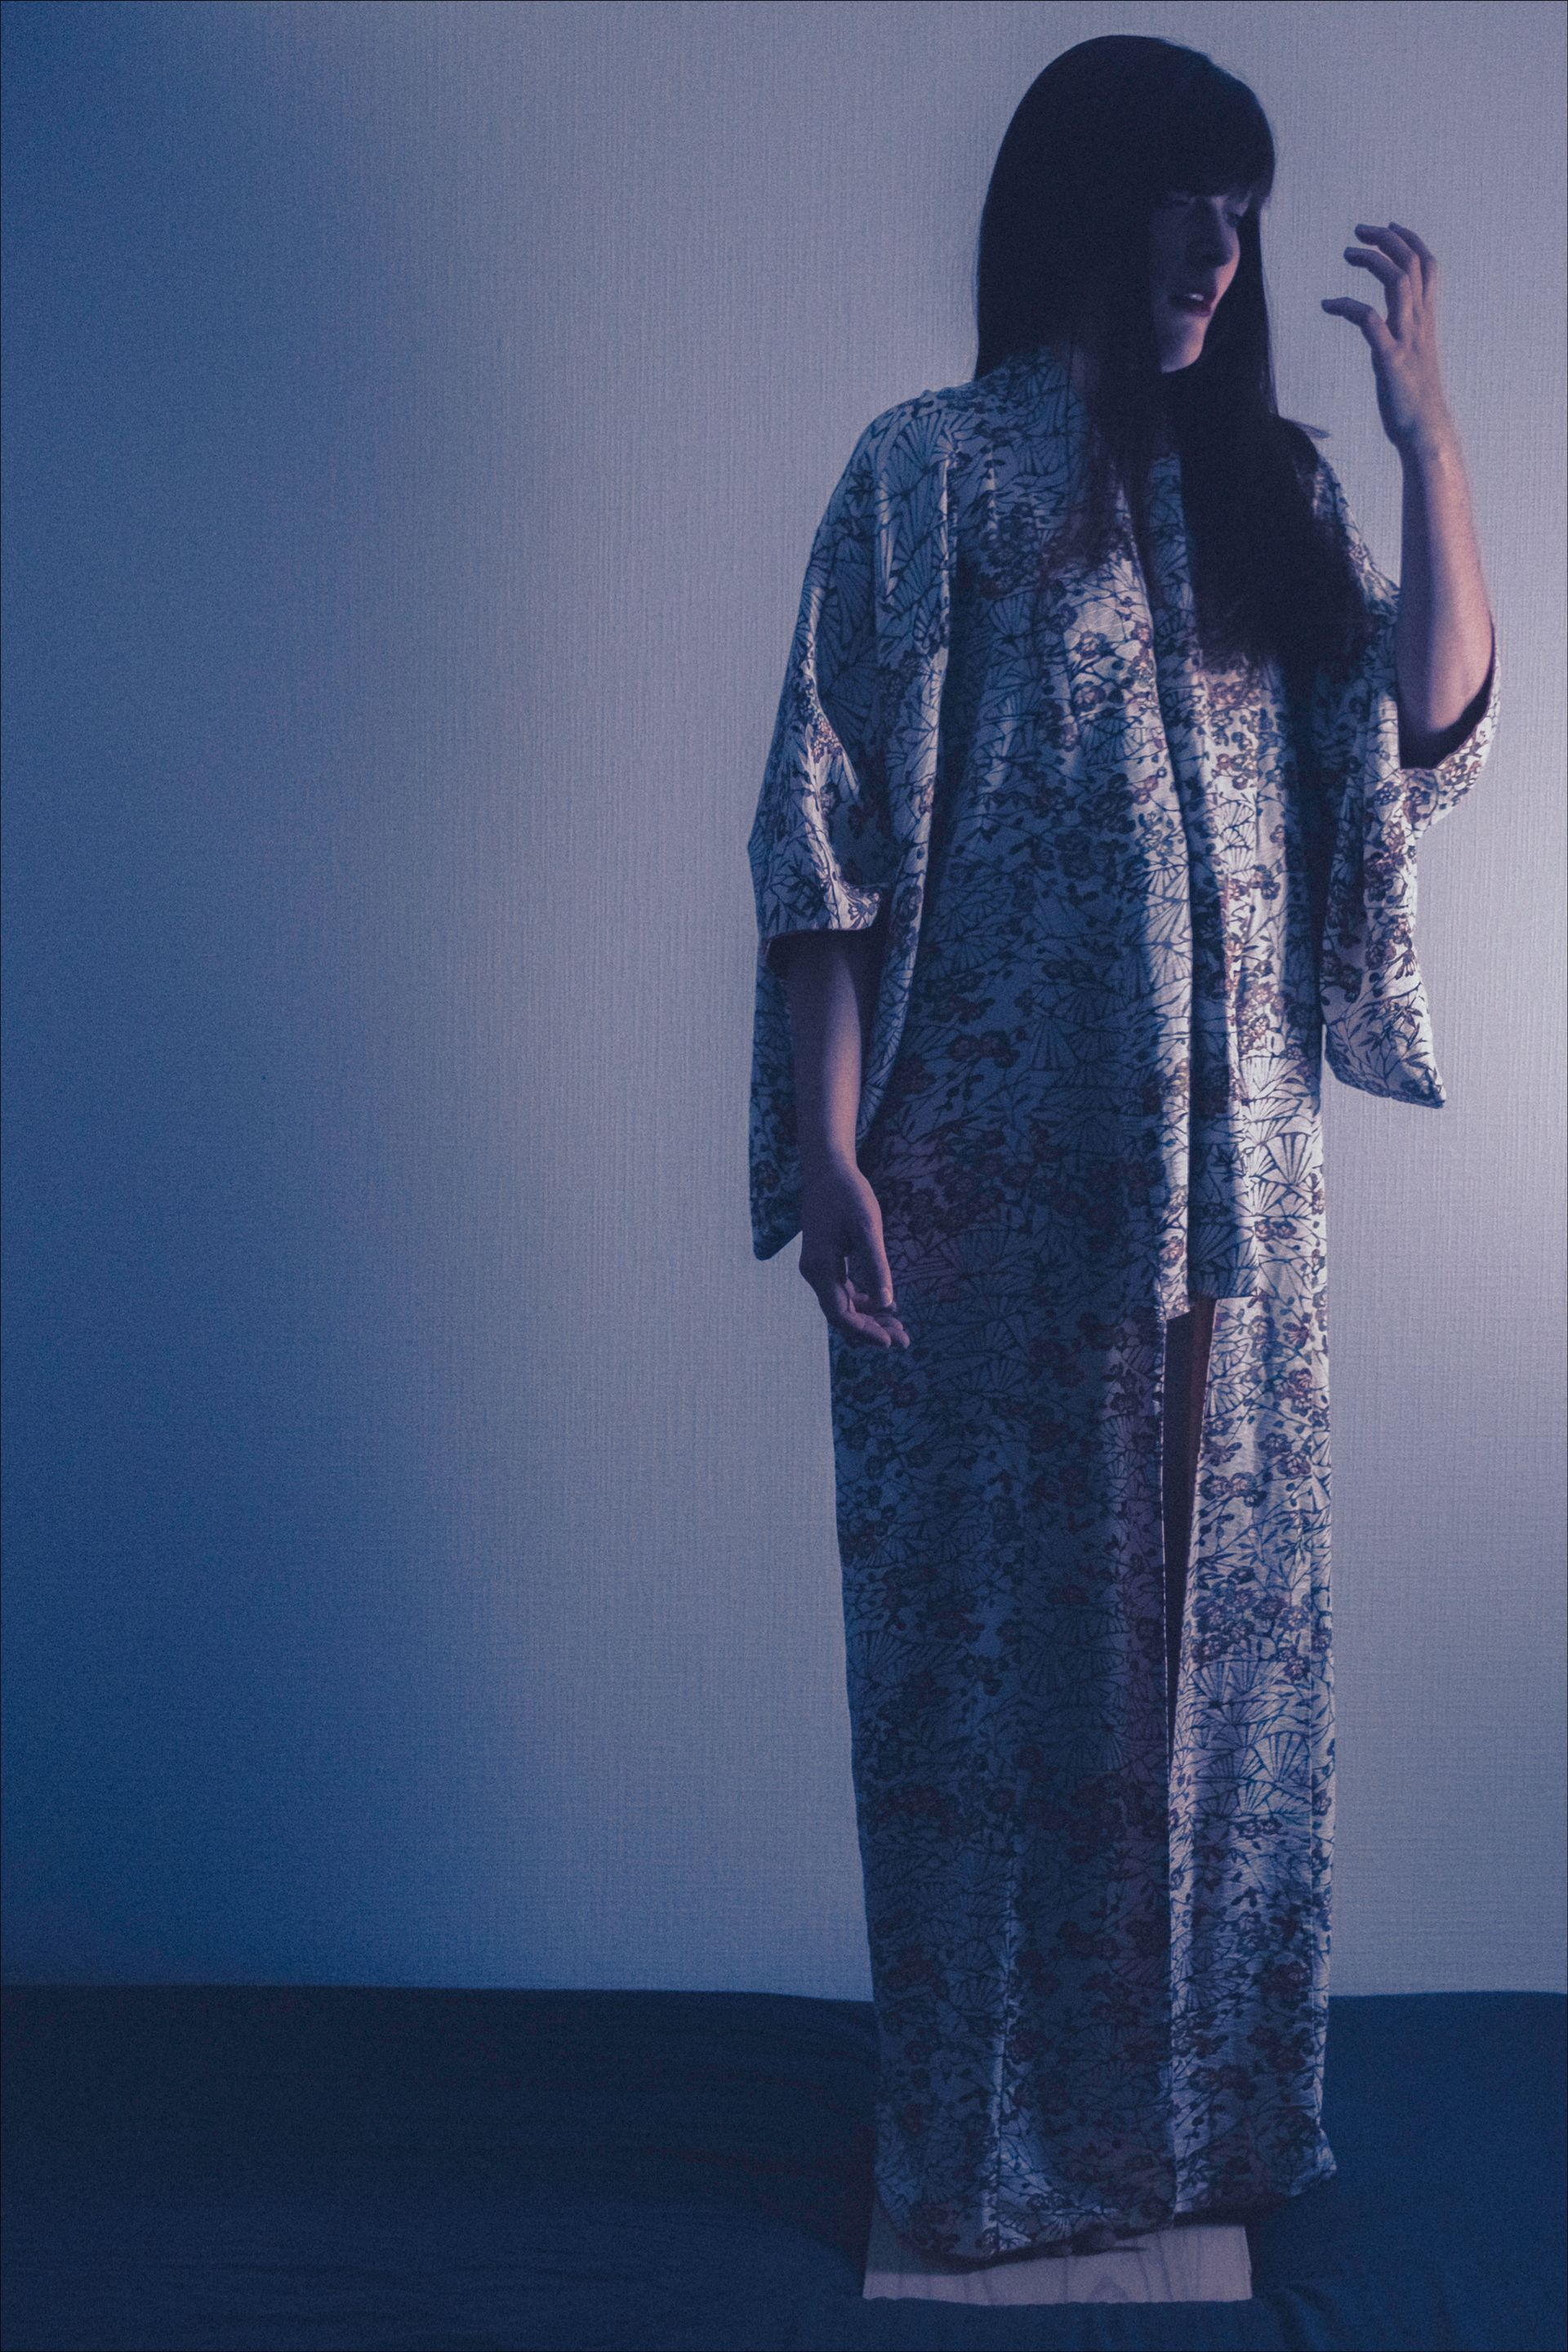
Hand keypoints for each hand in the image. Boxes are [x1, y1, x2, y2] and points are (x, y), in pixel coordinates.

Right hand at [798, 1154, 909, 1349]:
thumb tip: (888, 1304)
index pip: (840, 1314)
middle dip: (872, 1330)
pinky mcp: (825, 1262)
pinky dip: (864, 1302)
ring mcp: (817, 1268)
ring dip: (870, 1318)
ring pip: (843, 1305)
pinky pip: (843, 1291)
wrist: (827, 1170)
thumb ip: (876, 1265)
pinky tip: (886, 1306)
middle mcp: (814, 1272)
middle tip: (904, 1340)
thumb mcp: (868, 1227)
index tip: (890, 1342)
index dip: (864, 1331)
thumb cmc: (848, 1193)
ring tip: (900, 1328)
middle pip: (841, 1315)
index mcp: (820, 1266)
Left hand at [1321, 220, 1455, 455]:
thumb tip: (1383, 325)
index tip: (1390, 227)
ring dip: (1372, 261)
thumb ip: (1402, 335)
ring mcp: (1406, 340)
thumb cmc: (1414, 400)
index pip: (1428, 267)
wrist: (1425, 432)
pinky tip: (1328, 304)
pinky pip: (1369, 321)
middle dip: (1389, 240)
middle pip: (1412, 265)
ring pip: (1397, 283)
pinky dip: (1348, 306)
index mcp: (1427, 321)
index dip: (1411, 241)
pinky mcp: (1389, 360)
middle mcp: (1420, 324)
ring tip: (1348, 252)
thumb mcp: (1411, 358)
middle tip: (1360, 230)